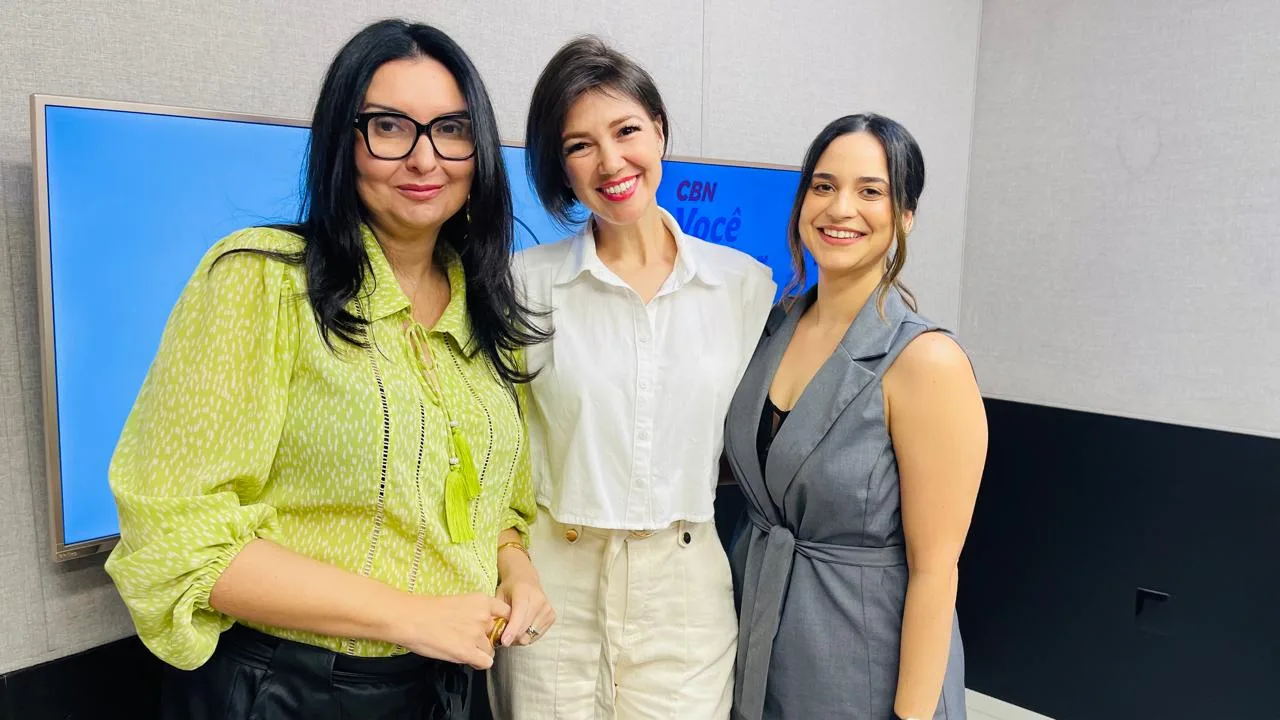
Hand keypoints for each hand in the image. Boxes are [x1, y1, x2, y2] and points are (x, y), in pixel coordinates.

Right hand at [393, 593, 509, 669]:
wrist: (410, 618)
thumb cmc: (428, 609)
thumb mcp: (459, 601)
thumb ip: (475, 611)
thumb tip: (484, 624)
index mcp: (482, 601)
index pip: (506, 613)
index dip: (500, 622)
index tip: (493, 627)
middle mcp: (483, 617)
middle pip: (497, 634)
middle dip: (486, 638)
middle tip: (470, 640)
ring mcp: (476, 635)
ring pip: (490, 650)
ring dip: (479, 652)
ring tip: (461, 648)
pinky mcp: (467, 652)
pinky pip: (485, 663)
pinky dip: (478, 663)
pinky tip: (467, 658)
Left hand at [495, 550, 555, 646]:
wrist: (526, 579)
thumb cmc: (510, 588)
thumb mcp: (499, 595)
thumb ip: (498, 612)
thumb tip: (495, 631)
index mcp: (524, 592)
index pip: (520, 614)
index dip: (512, 630)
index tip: (504, 641)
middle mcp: (539, 600)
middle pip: (525, 627)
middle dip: (512, 636)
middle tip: (503, 636)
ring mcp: (547, 609)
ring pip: (531, 634)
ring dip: (519, 638)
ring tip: (513, 630)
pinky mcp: (552, 617)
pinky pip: (537, 635)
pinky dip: (527, 636)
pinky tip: (522, 628)